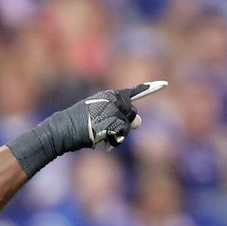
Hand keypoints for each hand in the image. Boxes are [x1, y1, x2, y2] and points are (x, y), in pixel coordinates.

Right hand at [9, 81, 165, 173]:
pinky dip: (113, 140)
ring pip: (129, 126)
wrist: (61, 129)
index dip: (150, 88)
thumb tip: (139, 122)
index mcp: (109, 95)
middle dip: (125, 124)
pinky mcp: (111, 120)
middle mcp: (113, 99)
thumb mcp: (99, 118)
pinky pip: (121, 135)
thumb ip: (121, 118)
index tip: (164, 84)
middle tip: (108, 130)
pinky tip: (100, 138)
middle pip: (132, 114)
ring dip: (118, 134)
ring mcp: (113, 109)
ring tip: (100, 134)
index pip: (133, 92)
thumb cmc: (78, 126)